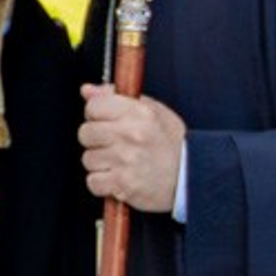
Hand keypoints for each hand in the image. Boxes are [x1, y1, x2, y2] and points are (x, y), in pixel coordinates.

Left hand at [79, 84, 184, 212]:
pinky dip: (102, 182)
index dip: (95, 113)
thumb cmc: (172, 143)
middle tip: (112, 142)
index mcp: (138, 113)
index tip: (103, 119)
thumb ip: (116, 97)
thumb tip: (87, 91)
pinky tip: (118, 176)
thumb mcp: (152, 110)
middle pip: (85, 133)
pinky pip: (93, 182)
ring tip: (119, 161)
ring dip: (100, 162)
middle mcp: (130, 135)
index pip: (93, 106)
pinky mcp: (122, 184)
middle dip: (96, 138)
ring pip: (88, 159)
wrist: (190, 176)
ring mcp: (125, 161)